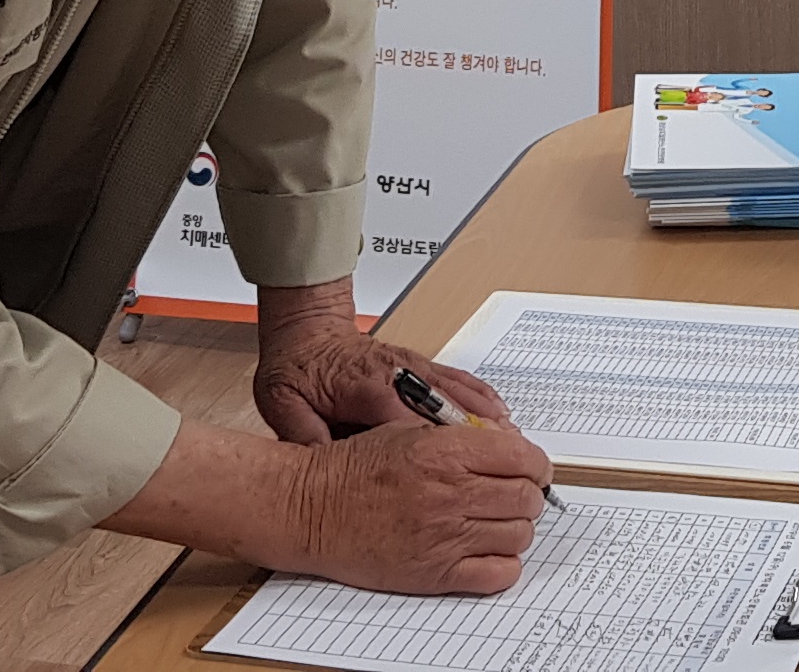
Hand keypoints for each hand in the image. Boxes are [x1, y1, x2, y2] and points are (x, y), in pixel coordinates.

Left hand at [252, 281, 510, 444]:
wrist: (305, 329)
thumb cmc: (296, 368)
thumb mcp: (282, 403)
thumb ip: (302, 433)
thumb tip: (319, 463)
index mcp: (363, 384)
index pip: (404, 415)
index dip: (432, 442)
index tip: (456, 468)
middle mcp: (396, 373)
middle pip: (443, 405)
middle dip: (475, 435)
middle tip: (506, 463)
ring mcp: (413, 367)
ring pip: (458, 393)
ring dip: (487, 419)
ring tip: (516, 448)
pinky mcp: (421, 366)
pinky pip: (459, 381)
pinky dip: (483, 399)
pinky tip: (503, 419)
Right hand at [277, 420, 552, 594]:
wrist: (311, 508)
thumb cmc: (354, 468)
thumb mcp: (409, 430)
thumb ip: (461, 436)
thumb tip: (509, 446)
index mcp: (446, 450)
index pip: (524, 458)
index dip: (535, 465)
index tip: (531, 470)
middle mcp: (450, 492)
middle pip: (527, 499)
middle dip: (527, 496)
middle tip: (512, 496)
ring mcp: (444, 536)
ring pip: (519, 536)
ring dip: (515, 529)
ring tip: (494, 522)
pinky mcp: (435, 572)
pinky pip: (498, 574)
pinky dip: (502, 564)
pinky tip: (485, 551)